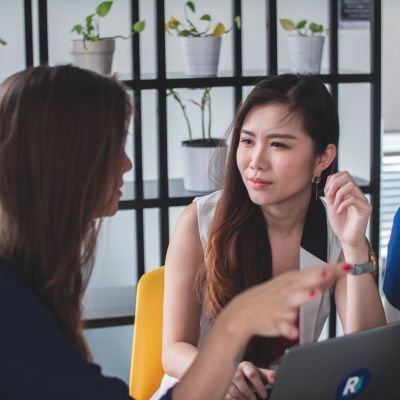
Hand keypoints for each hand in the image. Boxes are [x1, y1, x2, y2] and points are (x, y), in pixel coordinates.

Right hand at [225, 362, 275, 399]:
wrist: (240, 376)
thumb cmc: (251, 375)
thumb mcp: (261, 374)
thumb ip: (269, 375)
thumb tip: (274, 379)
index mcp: (245, 366)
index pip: (252, 373)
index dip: (259, 385)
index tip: (264, 395)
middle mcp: (235, 370)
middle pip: (239, 380)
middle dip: (247, 391)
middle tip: (254, 399)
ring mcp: (228, 378)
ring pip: (232, 388)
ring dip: (241, 397)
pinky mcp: (224, 387)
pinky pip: (227, 394)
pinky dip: (234, 399)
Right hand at [226, 263, 348, 340]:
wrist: (243, 311)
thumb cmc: (269, 297)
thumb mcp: (288, 284)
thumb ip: (310, 281)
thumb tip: (332, 275)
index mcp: (291, 280)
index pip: (314, 272)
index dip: (332, 269)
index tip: (349, 266)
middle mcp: (286, 290)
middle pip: (303, 281)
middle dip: (316, 276)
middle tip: (330, 271)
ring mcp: (280, 305)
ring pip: (293, 300)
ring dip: (303, 296)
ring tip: (314, 293)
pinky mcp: (273, 321)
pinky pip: (281, 326)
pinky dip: (287, 329)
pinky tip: (293, 332)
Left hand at [324, 171, 370, 246]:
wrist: (345, 237)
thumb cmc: (339, 222)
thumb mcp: (330, 204)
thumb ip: (330, 192)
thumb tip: (330, 179)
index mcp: (348, 191)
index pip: (343, 175)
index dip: (333, 179)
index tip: (327, 192)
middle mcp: (356, 193)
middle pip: (347, 176)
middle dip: (335, 183)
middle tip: (330, 195)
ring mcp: (362, 200)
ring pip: (351, 185)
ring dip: (339, 194)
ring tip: (335, 204)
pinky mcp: (366, 208)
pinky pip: (354, 199)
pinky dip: (342, 204)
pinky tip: (339, 211)